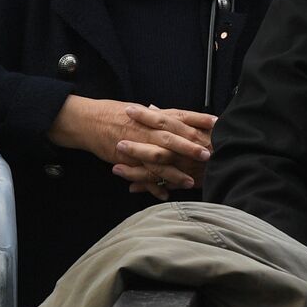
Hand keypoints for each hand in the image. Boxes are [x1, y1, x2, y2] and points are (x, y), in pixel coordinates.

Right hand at [47, 96, 213, 199]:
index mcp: (153, 117)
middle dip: (190, 147)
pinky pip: (142, 176)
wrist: (90, 121)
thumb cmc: (119, 114)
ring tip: (190, 182)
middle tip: (208, 154)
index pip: (180, 116)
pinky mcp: (126, 161)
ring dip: (175, 173)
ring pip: (157, 161)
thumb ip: (165, 116)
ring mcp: (136, 147)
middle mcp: (146, 131)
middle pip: (171, 139)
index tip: (217, 123)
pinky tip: (166, 195)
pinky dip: (153, 187)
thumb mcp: (144, 111)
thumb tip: (185, 118)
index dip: (198, 119)